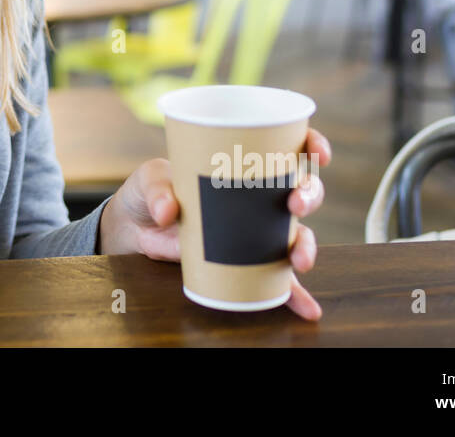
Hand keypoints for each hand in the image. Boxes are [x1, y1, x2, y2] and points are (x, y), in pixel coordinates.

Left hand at [98, 128, 332, 320]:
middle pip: (302, 189)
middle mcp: (258, 195)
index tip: (317, 153)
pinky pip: (276, 278)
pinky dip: (293, 294)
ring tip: (298, 259)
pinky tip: (307, 308)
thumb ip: (157, 190)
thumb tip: (168, 212)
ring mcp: (255, 229)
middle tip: (295, 203)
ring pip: (297, 234)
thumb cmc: (150, 190)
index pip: (288, 146)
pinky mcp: (245, 260)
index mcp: (243, 163)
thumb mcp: (150, 179)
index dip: (311, 145)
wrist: (137, 225)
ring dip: (307, 246)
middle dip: (310, 194)